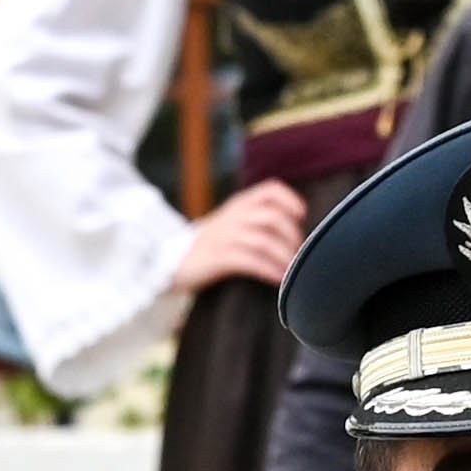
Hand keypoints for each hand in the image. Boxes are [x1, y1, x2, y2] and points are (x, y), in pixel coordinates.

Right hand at [171, 178, 308, 300]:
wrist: (168, 262)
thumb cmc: (207, 247)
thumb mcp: (229, 224)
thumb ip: (254, 221)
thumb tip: (292, 233)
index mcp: (238, 204)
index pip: (270, 190)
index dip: (290, 200)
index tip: (302, 217)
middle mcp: (232, 216)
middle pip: (273, 217)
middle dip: (292, 237)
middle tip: (299, 255)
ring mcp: (223, 236)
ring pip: (264, 240)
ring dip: (284, 257)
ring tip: (293, 271)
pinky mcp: (217, 258)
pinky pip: (250, 261)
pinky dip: (269, 270)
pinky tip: (278, 280)